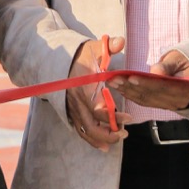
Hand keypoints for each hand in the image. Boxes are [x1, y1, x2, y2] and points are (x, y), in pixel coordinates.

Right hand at [65, 36, 128, 150]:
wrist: (59, 60)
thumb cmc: (80, 55)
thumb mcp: (94, 48)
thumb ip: (108, 46)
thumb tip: (120, 41)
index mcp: (83, 88)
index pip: (98, 109)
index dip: (114, 117)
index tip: (129, 118)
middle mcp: (76, 102)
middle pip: (91, 126)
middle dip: (110, 133)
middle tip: (125, 133)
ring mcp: (72, 108)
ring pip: (85, 131)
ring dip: (102, 139)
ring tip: (118, 138)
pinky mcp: (70, 112)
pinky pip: (80, 131)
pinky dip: (91, 140)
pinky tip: (104, 146)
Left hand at [109, 49, 188, 111]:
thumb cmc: (186, 63)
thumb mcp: (181, 59)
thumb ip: (168, 65)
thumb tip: (156, 71)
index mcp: (186, 88)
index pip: (164, 87)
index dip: (147, 83)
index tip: (131, 77)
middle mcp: (178, 100)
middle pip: (151, 94)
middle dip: (130, 86)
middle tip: (114, 78)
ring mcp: (169, 105)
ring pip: (146, 99)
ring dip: (127, 91)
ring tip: (112, 82)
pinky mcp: (162, 105)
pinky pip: (145, 102)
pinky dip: (131, 96)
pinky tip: (119, 89)